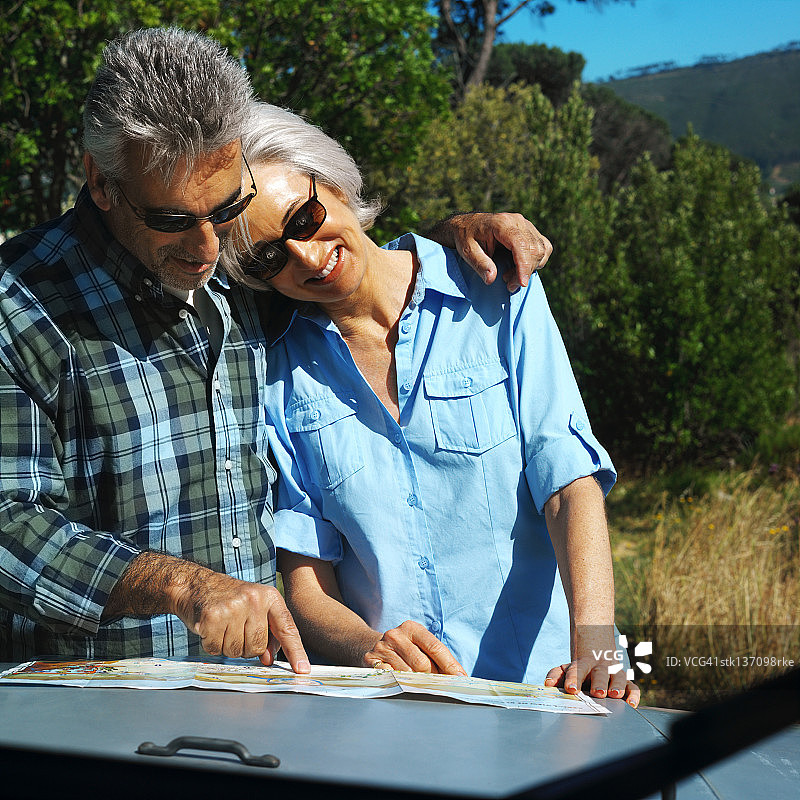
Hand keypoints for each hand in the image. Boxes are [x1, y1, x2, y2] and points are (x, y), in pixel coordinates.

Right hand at [172, 568, 310, 672]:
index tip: (302, 670)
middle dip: (246, 646)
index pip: (287, 628)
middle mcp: (254, 599)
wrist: (196, 584)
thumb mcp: (255, 607)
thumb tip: (268, 659)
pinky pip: (216, 649)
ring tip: (223, 627)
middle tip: (235, 629)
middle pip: (258, 647)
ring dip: (227, 646)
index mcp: (270, 596)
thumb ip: (268, 632)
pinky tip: (210, 628)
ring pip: (237, 651)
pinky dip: (211, 644)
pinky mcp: (212, 616)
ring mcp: (233, 607)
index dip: (296, 651)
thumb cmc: (229, 599)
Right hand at [364, 620, 466, 674]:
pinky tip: (399, 682)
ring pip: (407, 675)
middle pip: (422, 664)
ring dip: (415, 683)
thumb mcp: (421, 646)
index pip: (435, 647)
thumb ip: (439, 658)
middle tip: (433, 684)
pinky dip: (398, 684)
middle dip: (431, 677)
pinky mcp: (370, 661)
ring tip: (415, 682)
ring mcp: (381, 647)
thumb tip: (459, 677)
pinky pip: (391, 679)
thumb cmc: (406, 650)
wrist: (373, 647)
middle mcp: (395, 634)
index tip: (460, 679)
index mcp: (412, 628)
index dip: (449, 665)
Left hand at [450, 212, 552, 290]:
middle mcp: (517, 221)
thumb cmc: (466, 237)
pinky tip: (521, 268)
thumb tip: (491, 279)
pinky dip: (537, 261)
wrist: (469, 225)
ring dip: (530, 268)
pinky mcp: (531, 231)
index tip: (521, 283)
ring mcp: (526, 225)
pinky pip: (544, 247)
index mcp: (501, 223)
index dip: (523, 265)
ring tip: (510, 277)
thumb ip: (479, 264)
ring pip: (541, 250)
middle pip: (533, 249)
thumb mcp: (467, 251)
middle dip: (524, 272)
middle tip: (508, 285)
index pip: (520, 244)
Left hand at [544, 654, 639, 707]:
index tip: (571, 689)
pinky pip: (632, 687)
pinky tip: (631, 704)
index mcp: (582, 664)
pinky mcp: (625, 683)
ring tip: (614, 695)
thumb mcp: (565, 669)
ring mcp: (614, 674)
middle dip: (599, 683)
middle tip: (597, 693)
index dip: (574, 678)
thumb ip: (555, 675)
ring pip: (618, 677)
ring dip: (617, 686)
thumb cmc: (578, 669)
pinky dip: (633, 695)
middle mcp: (599, 668)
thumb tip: (547, 684)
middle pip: (600, 673)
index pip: (577, 669)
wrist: (595, 655)